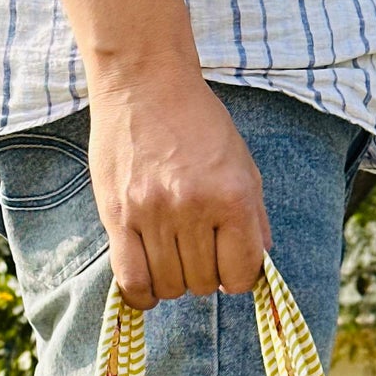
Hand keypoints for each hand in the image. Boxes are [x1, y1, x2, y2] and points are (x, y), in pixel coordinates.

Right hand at [87, 66, 271, 308]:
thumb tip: (258, 267)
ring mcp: (153, 214)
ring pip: (169, 286)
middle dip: (205, 276)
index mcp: (232, 196)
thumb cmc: (197, 123)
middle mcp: (193, 208)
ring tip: (172, 257)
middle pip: (203, 283)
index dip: (238, 278)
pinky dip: (142, 294)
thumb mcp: (242, 164)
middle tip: (196, 252)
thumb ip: (254, 218)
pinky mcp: (117, 217)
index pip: (242, 273)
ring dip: (174, 282)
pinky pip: (131, 280)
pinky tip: (149, 285)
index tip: (228, 266)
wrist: (144, 82)